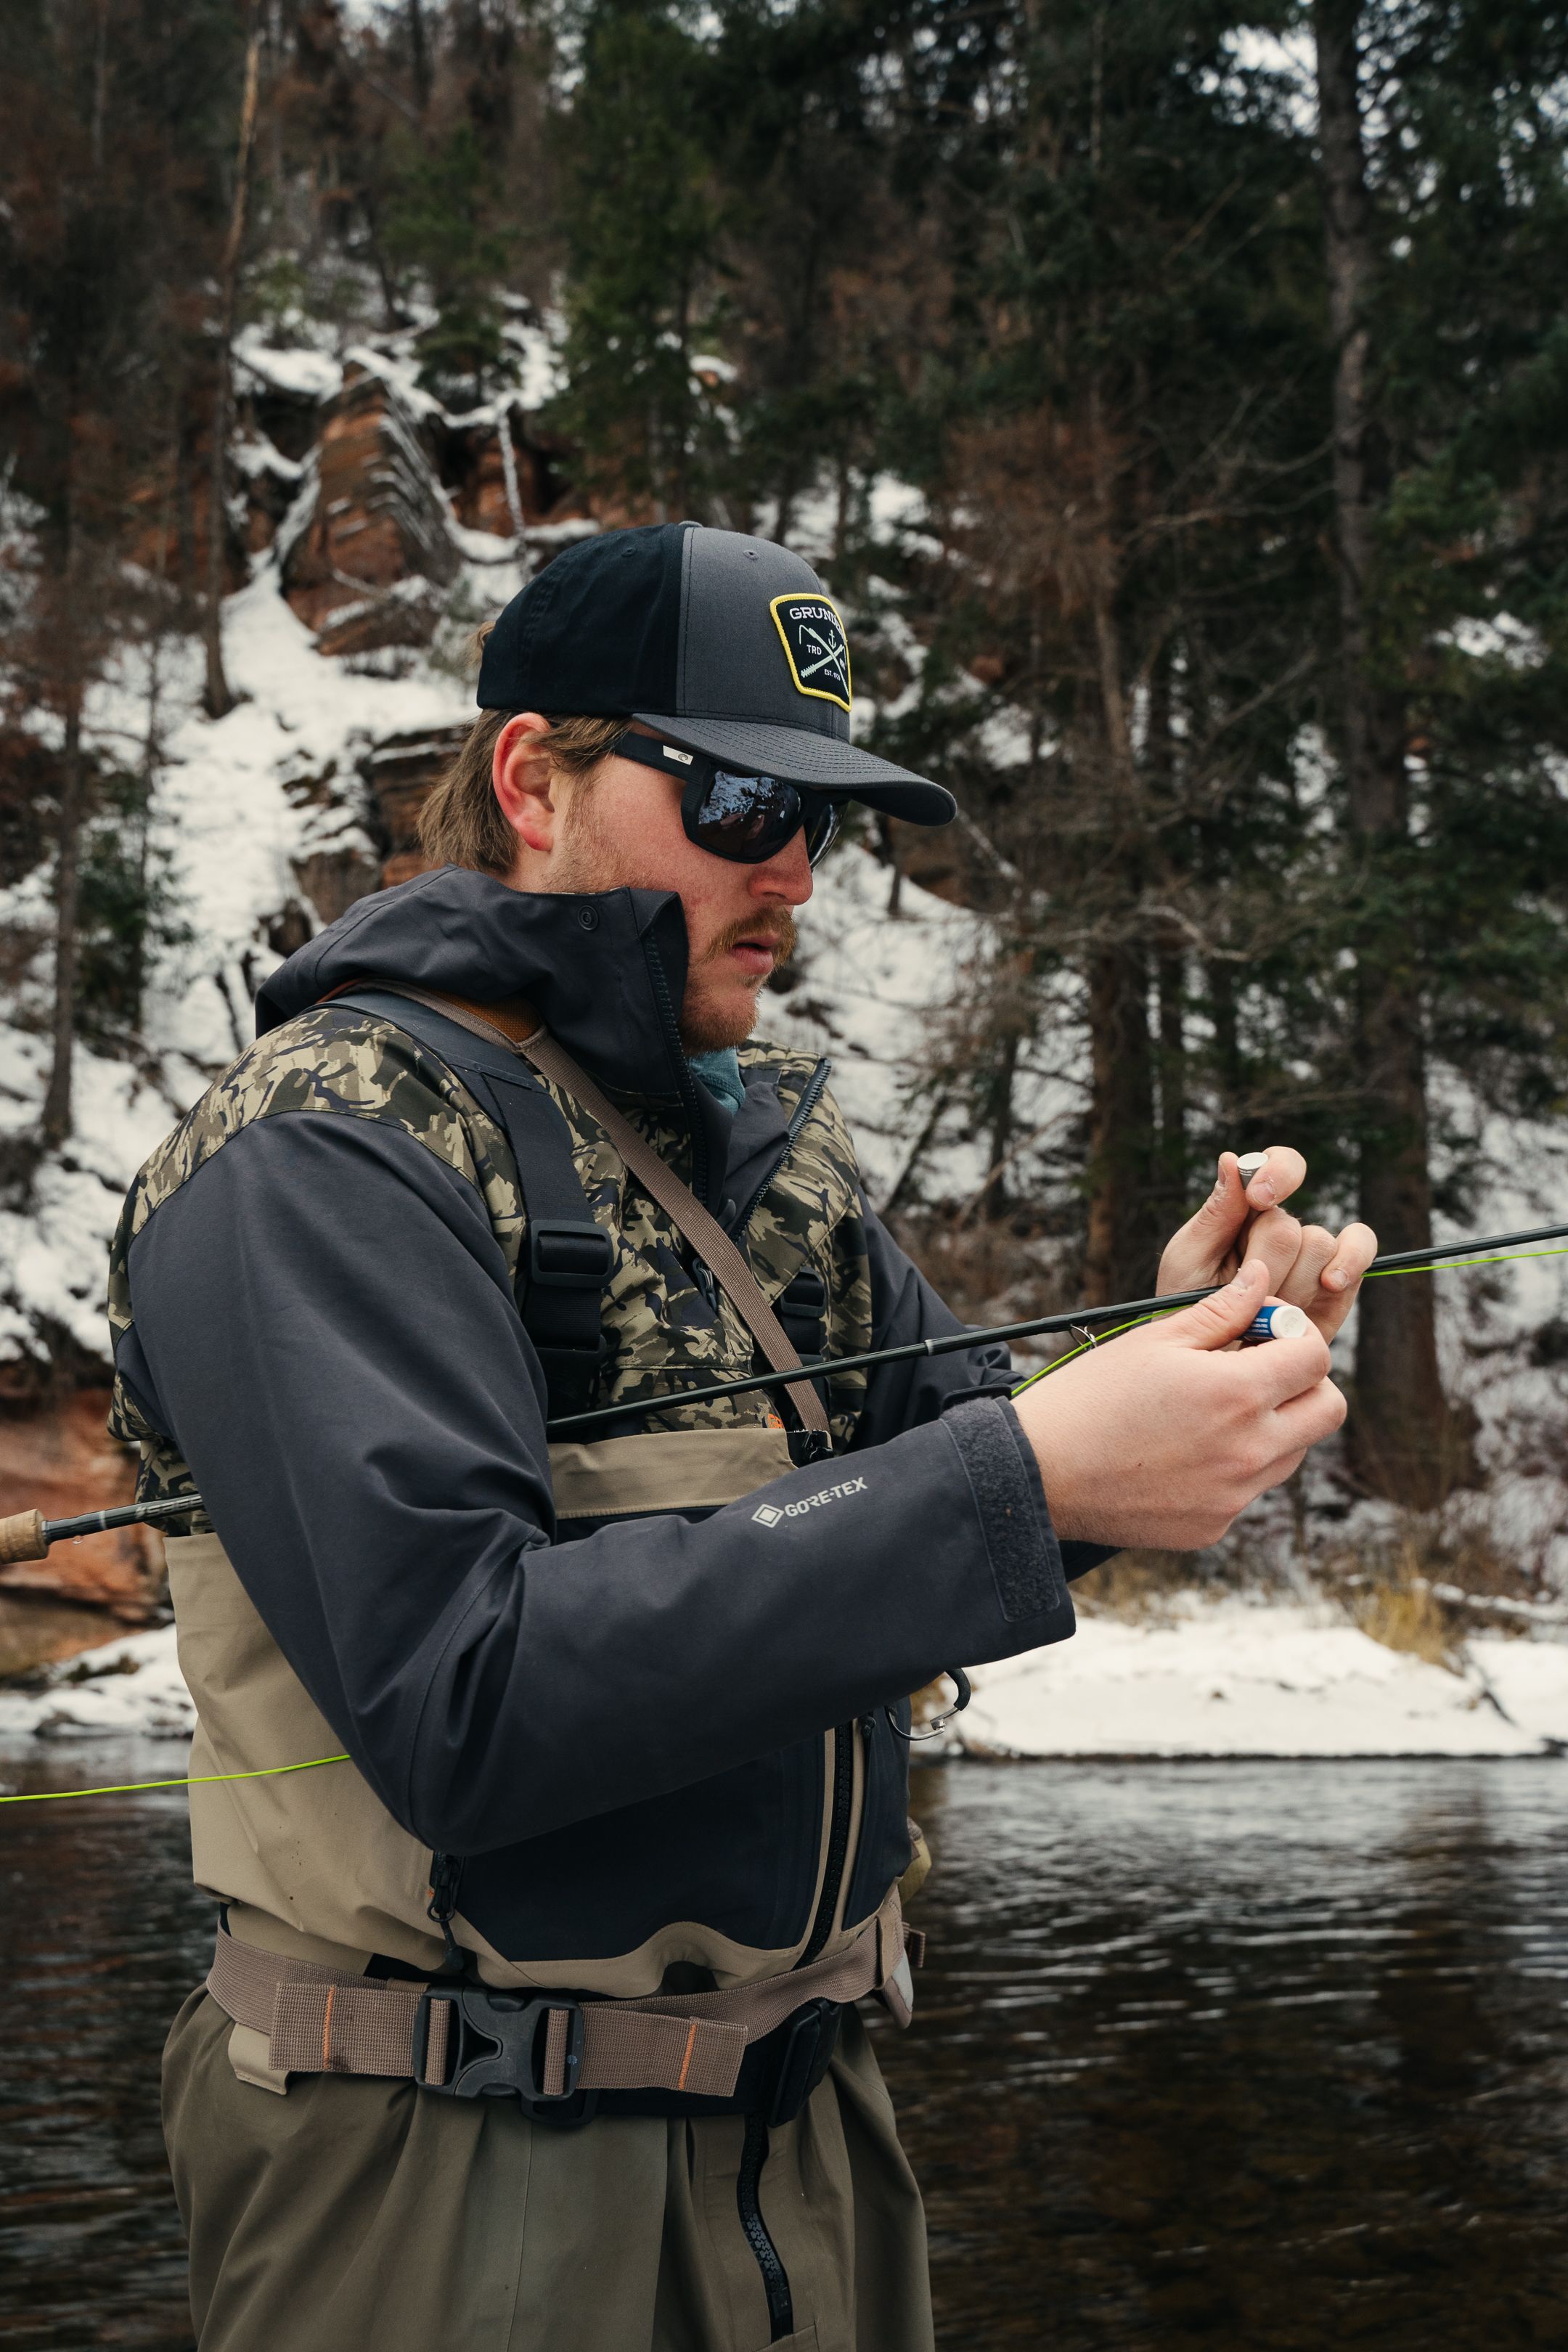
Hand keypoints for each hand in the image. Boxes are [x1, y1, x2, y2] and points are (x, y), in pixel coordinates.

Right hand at [1014, 1259, 1345, 1548]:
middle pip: (1328, 1409)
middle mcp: (1249, 1450)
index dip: (1294, 1334)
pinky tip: (1183, 1452)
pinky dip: (1234, 1466)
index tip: (1260, 1331)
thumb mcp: (1154, 1338)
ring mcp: (1235, 1496)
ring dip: (1274, 1424)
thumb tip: (1263, 1280)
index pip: (1317, 1356)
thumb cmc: (1092, 1395)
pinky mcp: (1214, 1526)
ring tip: (1212, 1411)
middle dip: (1303, 1382)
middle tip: (1254, 1369)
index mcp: (1238, 1393)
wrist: (1039, 1472)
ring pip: (1294, 1451)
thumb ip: (1221, 1310)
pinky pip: (1250, 1490)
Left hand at [1156, 1148, 1376, 1342]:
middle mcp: (1283, 1229)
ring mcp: (1313, 1256)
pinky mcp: (1339, 1284)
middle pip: (1289, 1227)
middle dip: (1263, 1266)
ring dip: (1289, 1284)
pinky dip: (1349, 1263)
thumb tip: (1233, 1159)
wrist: (1214, 1366)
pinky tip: (1329, 1283)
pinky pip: (1360, 1252)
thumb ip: (1216, 1213)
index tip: (1258, 1198)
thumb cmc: (1188, 1309)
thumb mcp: (1189, 1259)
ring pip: (1319, 1245)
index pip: (1278, 1166)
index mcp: (1246, 1211)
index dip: (1276, 1174)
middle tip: (1242, 1295)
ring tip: (1265, 1311)